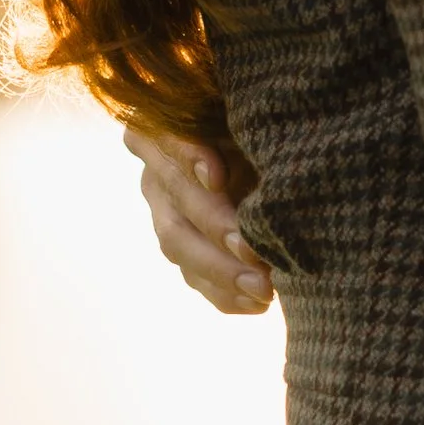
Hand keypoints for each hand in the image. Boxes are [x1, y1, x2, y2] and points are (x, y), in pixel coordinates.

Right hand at [122, 122, 273, 314]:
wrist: (268, 139)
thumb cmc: (264, 120)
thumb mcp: (252, 119)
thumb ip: (248, 128)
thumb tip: (235, 162)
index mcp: (164, 125)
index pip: (170, 139)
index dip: (190, 158)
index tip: (217, 176)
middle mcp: (155, 168)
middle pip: (175, 199)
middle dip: (215, 230)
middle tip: (254, 253)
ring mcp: (163, 209)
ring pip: (179, 246)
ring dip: (222, 272)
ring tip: (263, 290)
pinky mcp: (182, 245)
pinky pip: (193, 276)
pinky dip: (225, 293)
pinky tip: (257, 305)